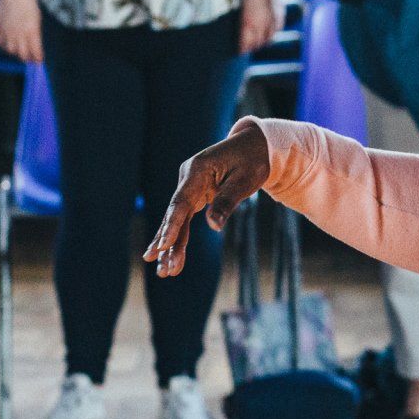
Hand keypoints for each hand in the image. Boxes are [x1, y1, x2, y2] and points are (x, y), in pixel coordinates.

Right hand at [0, 0, 43, 63]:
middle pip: (23, 55)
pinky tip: (9, 44)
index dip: (37, 59)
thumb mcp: (36, 19)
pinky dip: (5, 45)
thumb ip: (35, 34)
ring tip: (20, 50)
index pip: (35, 52)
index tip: (39, 61)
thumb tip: (35, 47)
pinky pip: (1, 43)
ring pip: (11, 50)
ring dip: (16, 52)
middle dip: (28, 58)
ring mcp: (7, 31)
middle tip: (30, 58)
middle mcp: (19, 33)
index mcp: (32, 31)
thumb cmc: (28, 4)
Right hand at [144, 125, 271, 276]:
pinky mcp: (194, 194)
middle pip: (175, 215)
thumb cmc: (252, 161)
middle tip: (164, 270)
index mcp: (196, 170)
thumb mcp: (245, 180)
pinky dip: (178, 236)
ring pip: (177, 220)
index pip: (180, 203)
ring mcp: (189, 187)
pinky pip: (184, 218)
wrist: (254, 146)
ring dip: (171, 245)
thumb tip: (213, 226)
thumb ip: (227, 202)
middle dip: (169, 244)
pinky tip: (168, 254)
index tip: (163, 246)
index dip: (172, 226)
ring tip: (164, 272)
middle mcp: (187, 178)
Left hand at [238, 0, 281, 54]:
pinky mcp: (279, 15)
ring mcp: (272, 20)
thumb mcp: (242, 9)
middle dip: (252, 47)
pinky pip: (277, 30)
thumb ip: (244, 23)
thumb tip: (243, 33)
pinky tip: (268, 34)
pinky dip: (272, 34)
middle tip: (247, 48)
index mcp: (249, 23)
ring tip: (257, 44)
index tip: (239, 51)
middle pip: (257, 43)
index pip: (246, 44)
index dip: (243, 49)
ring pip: (268, 39)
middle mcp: (261, 24)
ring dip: (262, 42)